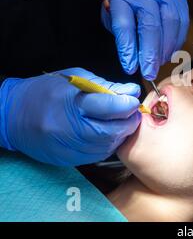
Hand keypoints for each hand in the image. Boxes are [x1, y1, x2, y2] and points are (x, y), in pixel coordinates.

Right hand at [0, 68, 141, 165]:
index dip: (126, 104)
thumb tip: (131, 90)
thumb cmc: (44, 92)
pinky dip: (108, 144)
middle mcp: (69, 129)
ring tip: (121, 121)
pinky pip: (98, 155)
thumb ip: (105, 86)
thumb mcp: (73, 78)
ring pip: (107, 146)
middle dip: (128, 121)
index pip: (108, 107)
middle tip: (132, 112)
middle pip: (111, 130)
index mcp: (70, 104)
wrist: (12, 116)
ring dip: (121, 134)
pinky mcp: (69, 160)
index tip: (133, 99)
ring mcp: (68, 148)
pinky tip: (108, 133)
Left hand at [102, 0, 189, 79]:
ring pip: (170, 26)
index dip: (127, 47)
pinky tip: (170, 51)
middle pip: (150, 26)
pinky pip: (182, 25)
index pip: (124, 23)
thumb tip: (130, 56)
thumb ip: (119, 28)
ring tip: (159, 63)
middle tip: (148, 72)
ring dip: (165, 49)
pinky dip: (176, 42)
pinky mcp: (181, 1)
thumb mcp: (112, 3)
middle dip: (150, 54)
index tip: (129, 66)